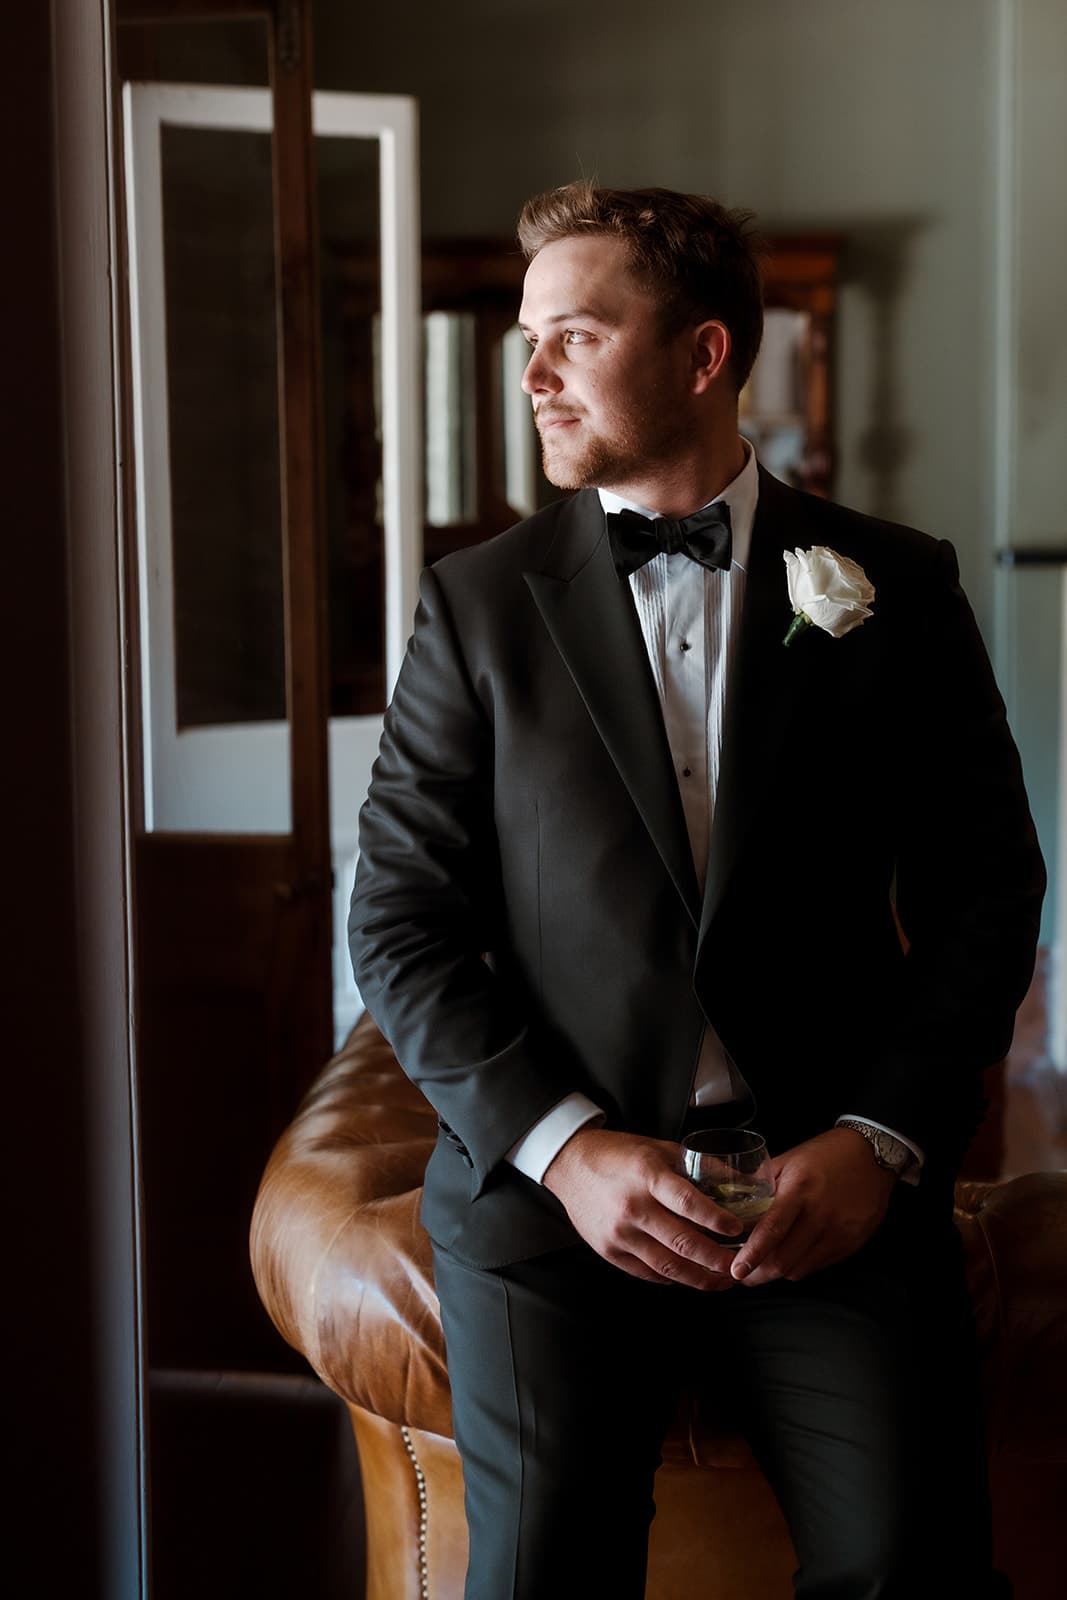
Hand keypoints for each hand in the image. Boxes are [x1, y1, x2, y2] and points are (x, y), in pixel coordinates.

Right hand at [542, 1126, 743, 1288]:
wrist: (570, 1165)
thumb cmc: (619, 1155)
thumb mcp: (659, 1149)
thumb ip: (697, 1166)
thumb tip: (737, 1183)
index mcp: (646, 1175)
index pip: (687, 1202)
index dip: (716, 1218)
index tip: (737, 1229)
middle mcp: (632, 1207)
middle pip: (682, 1241)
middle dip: (716, 1259)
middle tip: (737, 1266)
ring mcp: (619, 1233)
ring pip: (667, 1266)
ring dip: (699, 1278)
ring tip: (720, 1281)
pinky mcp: (609, 1251)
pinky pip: (647, 1273)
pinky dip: (672, 1279)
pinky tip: (688, 1276)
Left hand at [729, 1127, 897, 1286]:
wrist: (872, 1155)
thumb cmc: (825, 1155)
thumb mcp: (787, 1161)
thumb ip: (759, 1184)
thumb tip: (729, 1203)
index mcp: (800, 1189)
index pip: (772, 1229)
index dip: (752, 1254)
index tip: (736, 1270)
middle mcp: (821, 1214)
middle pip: (784, 1259)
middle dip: (758, 1274)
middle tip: (741, 1275)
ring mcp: (839, 1232)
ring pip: (800, 1269)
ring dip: (778, 1272)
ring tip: (762, 1267)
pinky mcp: (851, 1243)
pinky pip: (818, 1266)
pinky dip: (799, 1266)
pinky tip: (790, 1257)